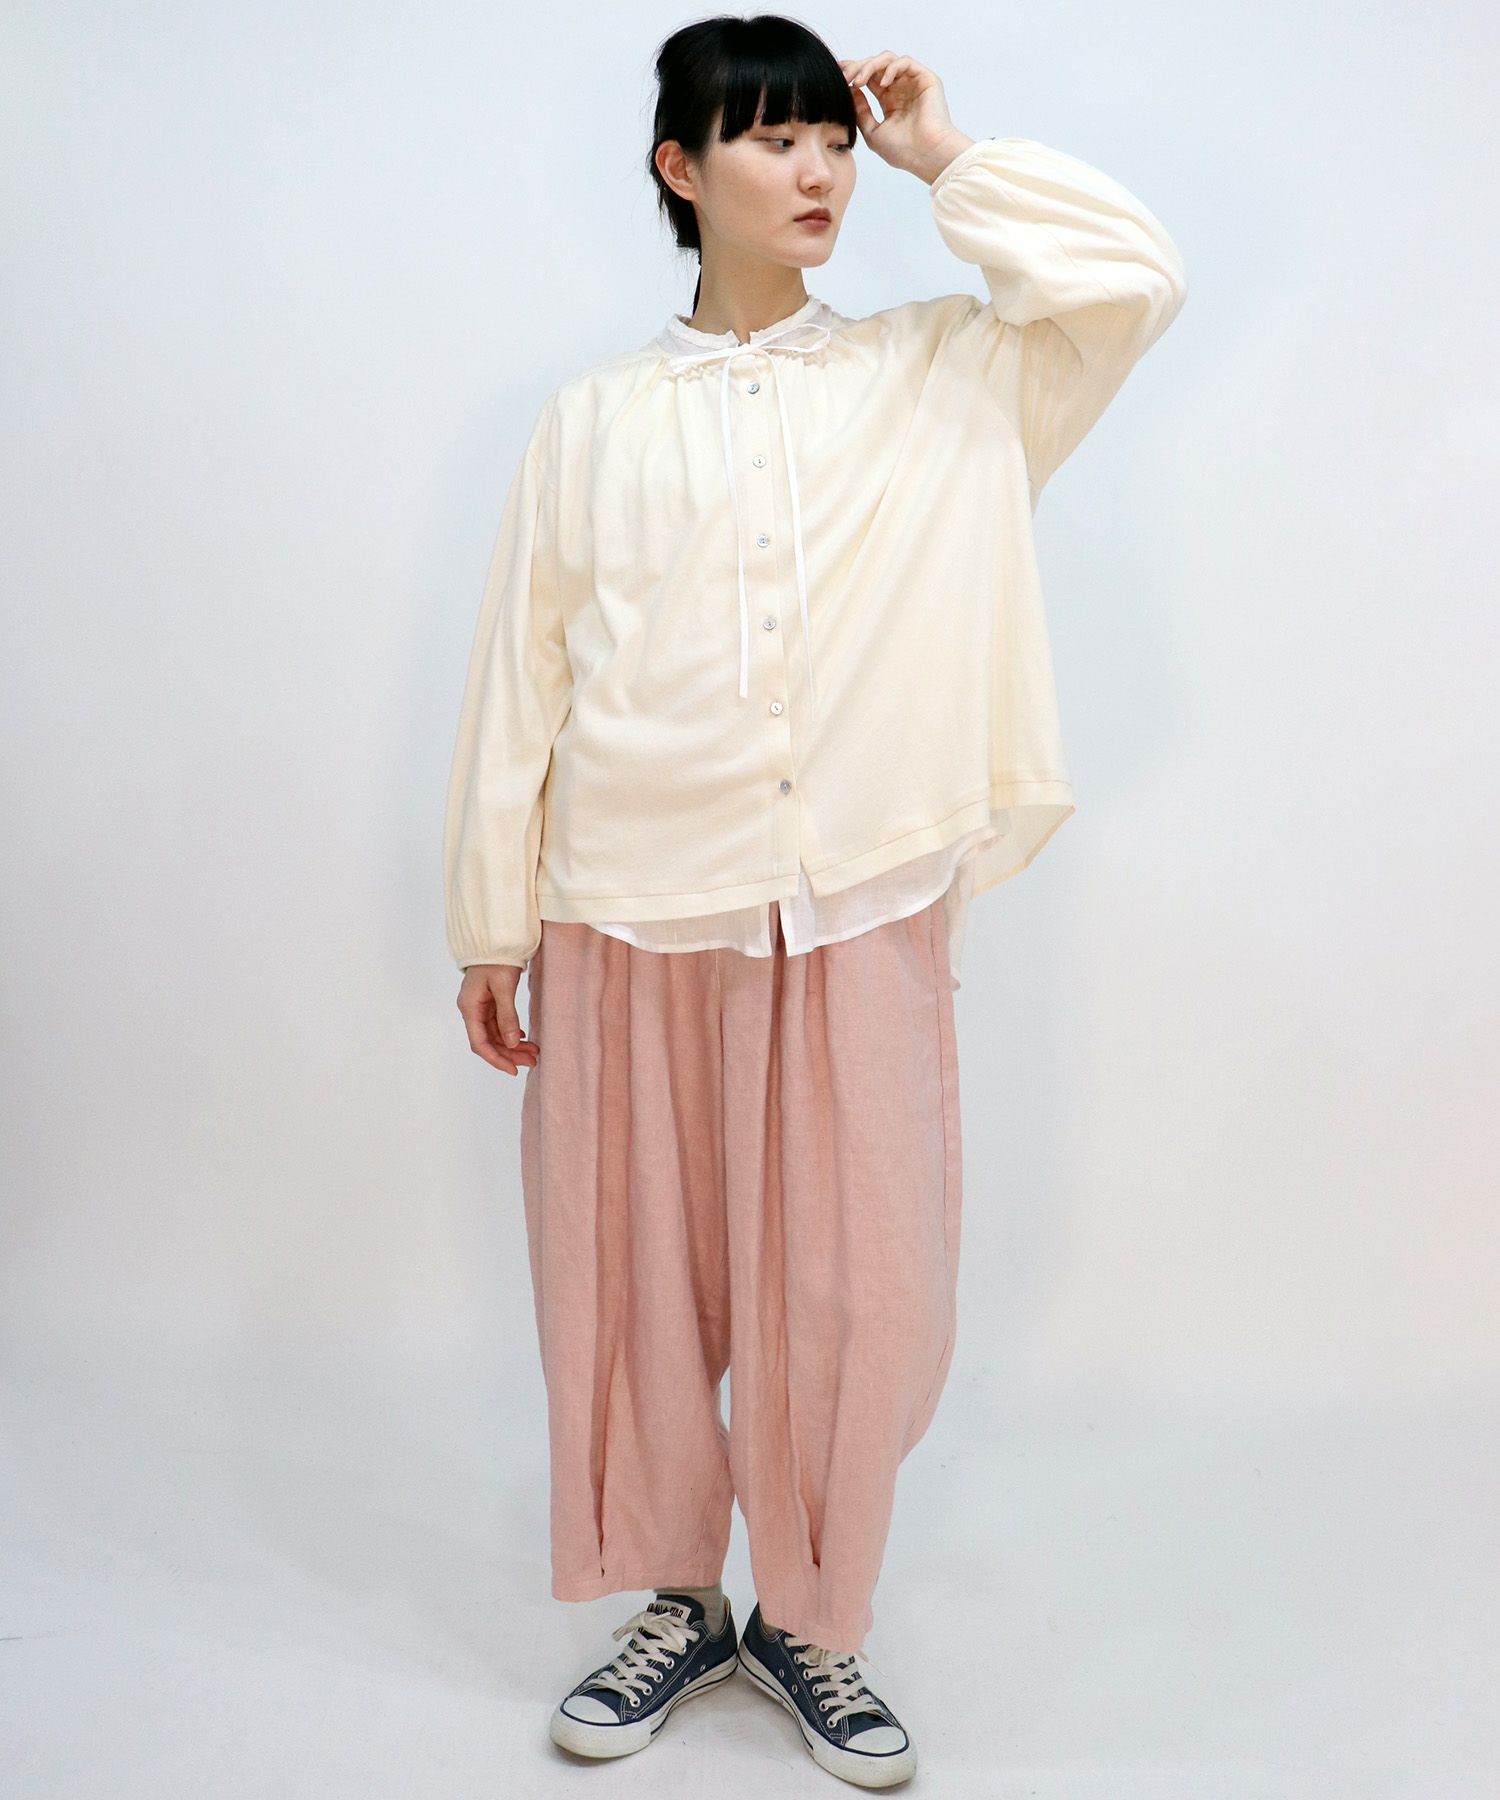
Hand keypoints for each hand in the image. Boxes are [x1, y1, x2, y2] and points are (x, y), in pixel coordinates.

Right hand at [457, 963, 539, 1075]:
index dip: (496, 1059)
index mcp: (470, 1008)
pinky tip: (524, 1038)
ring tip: (534, 1052)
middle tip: (533, 1061)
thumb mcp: (504, 987)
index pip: (480, 1043)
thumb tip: (510, 1043)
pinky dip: (512, 1033)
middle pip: (489, 1042)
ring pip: (496, 1035)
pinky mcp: (490, 1002)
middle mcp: (472, 1010)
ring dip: (513, 1045)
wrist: (496, 939)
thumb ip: (507, 1016)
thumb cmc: (497, 959)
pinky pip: (499, 1024)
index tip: (513, 1070)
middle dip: (509, 1054)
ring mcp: (481, 1007)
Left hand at [837, 52, 973, 182]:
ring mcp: (913, 83)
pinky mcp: (925, 79)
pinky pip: (905, 62)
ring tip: (859, 81)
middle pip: (874, 66)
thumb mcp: (873, 133)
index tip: (835, 75)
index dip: (852, 73)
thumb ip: (861, 112)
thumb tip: (850, 92)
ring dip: (870, 66)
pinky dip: (891, 68)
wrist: (927, 156)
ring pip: (887, 60)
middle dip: (856, 67)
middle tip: (843, 76)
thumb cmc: (904, 151)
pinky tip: (882, 84)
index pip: (868, 79)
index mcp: (889, 101)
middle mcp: (900, 89)